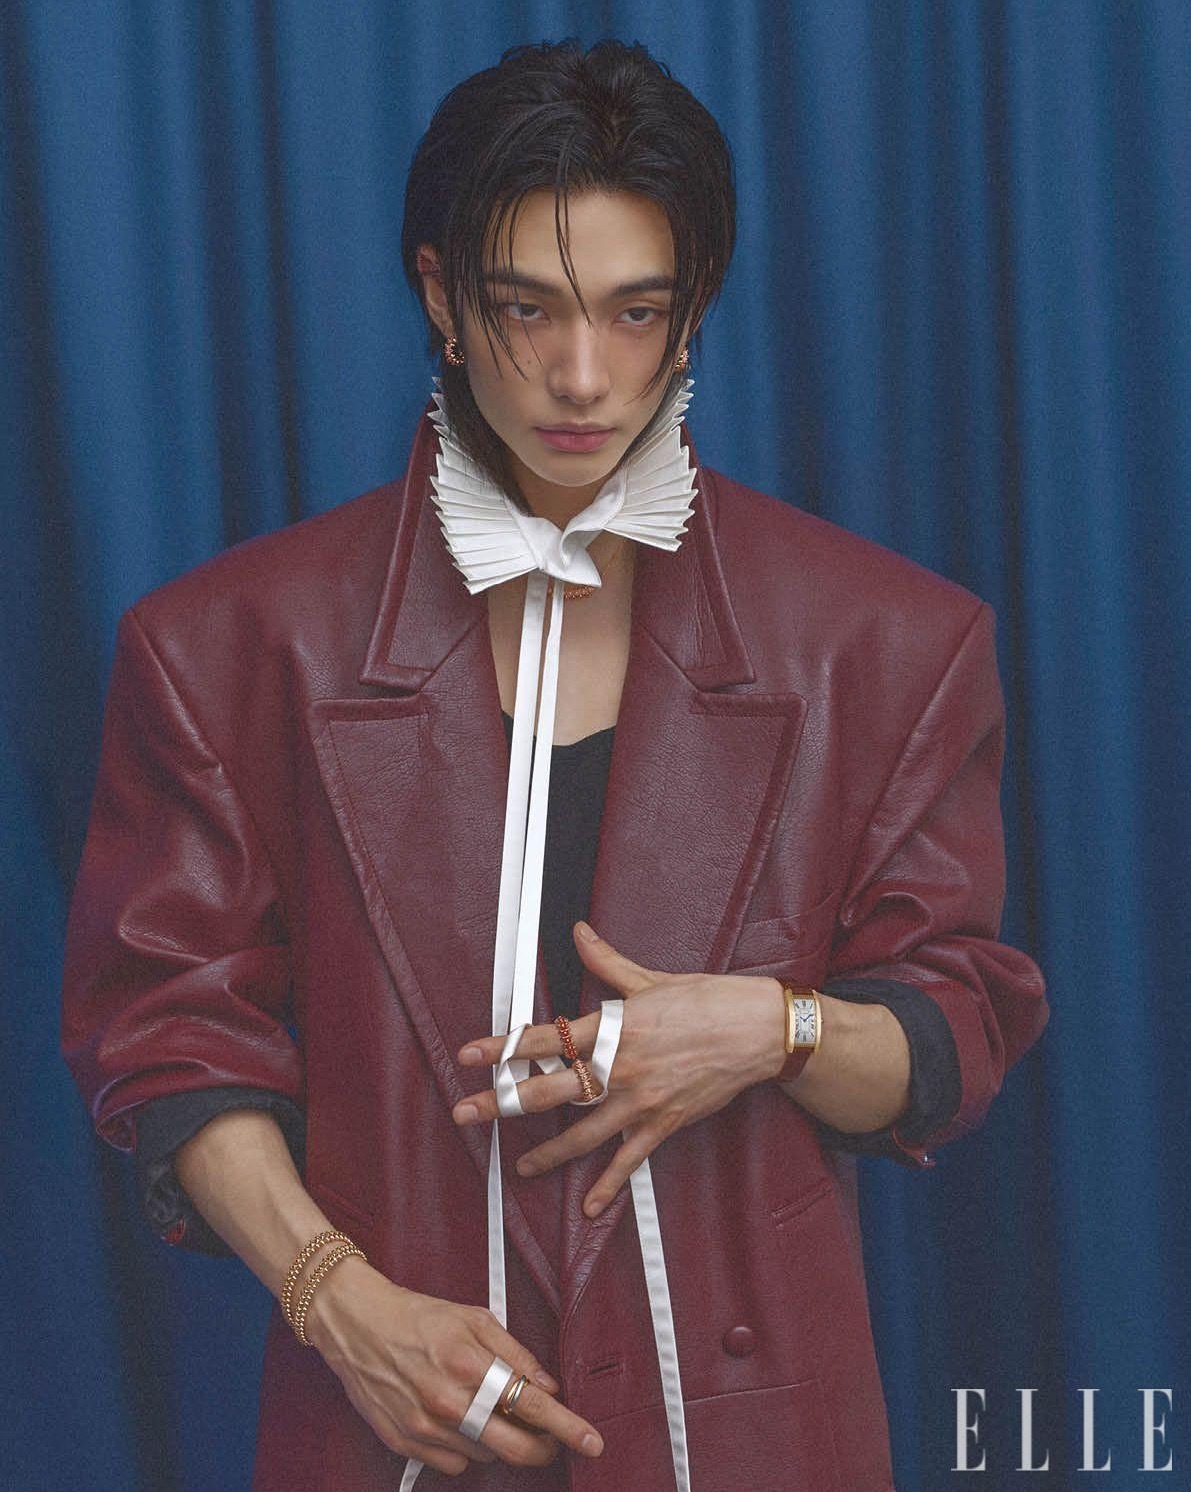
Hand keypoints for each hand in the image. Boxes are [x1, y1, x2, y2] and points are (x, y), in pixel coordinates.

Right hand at [304, 1254, 604, 1475]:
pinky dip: (465, 1447)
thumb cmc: (416, 1316)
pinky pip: (454, 1464)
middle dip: (542, 1448)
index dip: (567, 1427)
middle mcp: (448, 1401)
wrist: (357, 1325)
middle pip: (514, 1447)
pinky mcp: (406, 1444)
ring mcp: (425, 1428)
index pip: (532, 1405)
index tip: (591, 1441)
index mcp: (469, 1363)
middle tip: (551, 1439)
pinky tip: (456, 1418)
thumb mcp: (474, 1318)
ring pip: (485, 1455)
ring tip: (483, 1406)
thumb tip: (547, 1385)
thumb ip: (516, 1352)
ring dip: (497, 1438)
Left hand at [453, 922, 785, 1217]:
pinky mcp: (663, 1123)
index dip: (502, 1047)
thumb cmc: (708, 1000)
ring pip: (582, 1133)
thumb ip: (607, 962)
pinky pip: (630, 1161)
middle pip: (549, 1089)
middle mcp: (619, 1066)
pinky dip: (610, 1186)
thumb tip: (579, 933)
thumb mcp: (651, 979)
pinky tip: (592, 1207)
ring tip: (520, 1167)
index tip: (470, 1055)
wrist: (757, 1031)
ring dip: (547, 1154)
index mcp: (613, 1027)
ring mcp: (640, 1099)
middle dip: (504, 1103)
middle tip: (467, 1113)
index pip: (544, 1037)